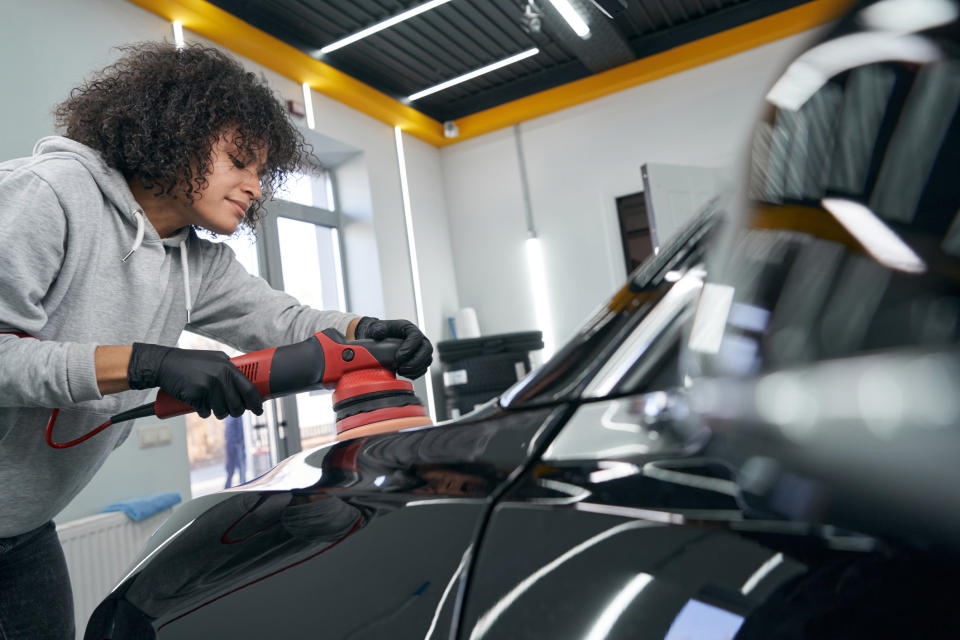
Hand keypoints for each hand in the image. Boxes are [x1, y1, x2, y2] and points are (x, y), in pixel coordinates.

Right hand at [127, 343, 263, 418]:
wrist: (164, 364)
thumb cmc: (190, 363)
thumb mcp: (214, 359)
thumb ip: (228, 369)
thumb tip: (245, 385)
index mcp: (228, 367)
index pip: (248, 388)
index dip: (256, 402)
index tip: (259, 410)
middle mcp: (220, 376)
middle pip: (236, 405)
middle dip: (235, 412)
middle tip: (231, 411)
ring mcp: (208, 386)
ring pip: (221, 411)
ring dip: (217, 412)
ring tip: (210, 404)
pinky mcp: (195, 395)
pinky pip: (205, 412)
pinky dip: (202, 411)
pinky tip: (197, 402)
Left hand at [355, 317, 433, 378]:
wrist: (376, 340)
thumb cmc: (378, 333)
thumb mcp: (375, 328)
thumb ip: (378, 329)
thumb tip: (380, 332)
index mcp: (408, 328)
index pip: (416, 336)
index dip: (410, 348)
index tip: (398, 357)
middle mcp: (417, 338)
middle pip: (426, 349)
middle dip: (415, 362)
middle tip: (401, 368)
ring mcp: (419, 349)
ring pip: (427, 360)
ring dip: (415, 369)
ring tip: (400, 371)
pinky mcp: (418, 360)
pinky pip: (423, 368)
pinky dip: (414, 374)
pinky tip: (403, 373)